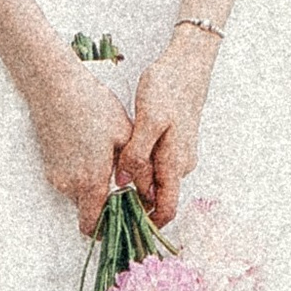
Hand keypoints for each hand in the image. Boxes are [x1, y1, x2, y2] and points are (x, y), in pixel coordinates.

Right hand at [27, 53, 129, 237]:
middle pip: (88, 212)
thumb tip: (150, 192)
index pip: (93, 226)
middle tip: (125, 190)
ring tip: (110, 161)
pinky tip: (94, 151)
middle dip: (106, 207)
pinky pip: (69, 181)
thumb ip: (138, 169)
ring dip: (94, 189)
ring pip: (79, 195)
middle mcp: (68, 184)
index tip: (126, 220)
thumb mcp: (124, 134)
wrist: (54, 87)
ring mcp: (55, 175)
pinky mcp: (49, 164)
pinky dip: (82, 175)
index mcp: (89, 181)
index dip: (109, 229)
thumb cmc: (91, 105)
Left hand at [118, 26, 215, 229]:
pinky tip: (121, 157)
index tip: (121, 227)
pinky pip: (156, 165)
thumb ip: (137, 153)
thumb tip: (124, 183)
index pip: (167, 209)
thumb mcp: (149, 119)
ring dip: (135, 185)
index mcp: (176, 162)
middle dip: (134, 204)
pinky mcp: (174, 141)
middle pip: (159, 198)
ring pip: (156, 180)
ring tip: (107, 180)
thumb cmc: (169, 87)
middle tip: (103, 203)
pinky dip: (139, 168)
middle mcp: (181, 163)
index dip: (146, 224)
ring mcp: (179, 153)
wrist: (188, 62)